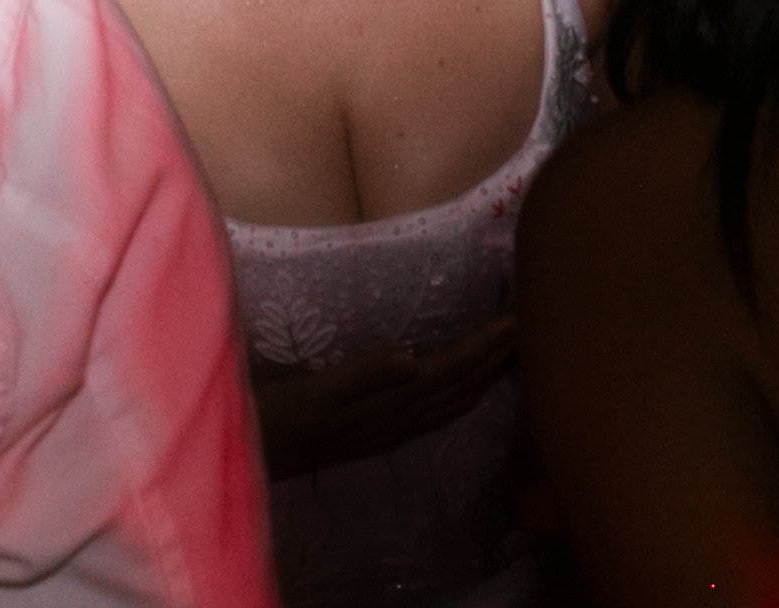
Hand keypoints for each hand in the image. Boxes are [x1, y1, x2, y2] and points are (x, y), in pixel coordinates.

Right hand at [252, 312, 519, 477]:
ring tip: (506, 356)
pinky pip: (432, 414)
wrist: (250, 456)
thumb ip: (361, 375)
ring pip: (450, 405)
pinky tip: (459, 390)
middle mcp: (397, 421)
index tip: (516, 322)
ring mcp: (388, 431)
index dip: (484, 348)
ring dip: (481, 379)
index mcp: (388, 405)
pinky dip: (457, 397)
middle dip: (494, 361)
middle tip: (528, 330)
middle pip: (460, 389)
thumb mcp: (312, 393)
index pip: (449, 372)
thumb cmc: (275, 416)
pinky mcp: (376, 434)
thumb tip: (412, 357)